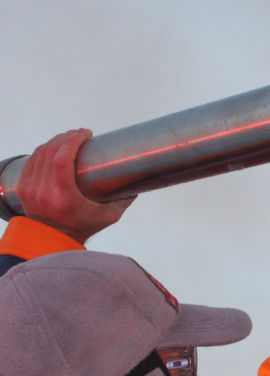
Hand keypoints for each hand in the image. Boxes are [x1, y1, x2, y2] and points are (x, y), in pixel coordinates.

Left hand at [15, 129, 134, 242]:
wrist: (53, 241)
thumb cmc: (84, 228)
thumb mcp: (108, 216)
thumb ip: (124, 200)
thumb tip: (139, 183)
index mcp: (63, 197)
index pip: (62, 158)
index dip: (73, 140)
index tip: (86, 133)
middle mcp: (43, 191)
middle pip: (51, 151)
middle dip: (67, 137)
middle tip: (80, 133)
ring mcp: (30, 189)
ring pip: (40, 153)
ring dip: (55, 141)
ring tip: (69, 138)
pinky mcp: (23, 187)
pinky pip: (31, 160)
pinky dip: (43, 149)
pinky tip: (54, 146)